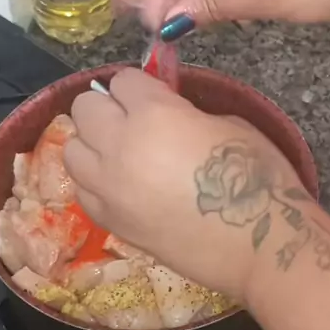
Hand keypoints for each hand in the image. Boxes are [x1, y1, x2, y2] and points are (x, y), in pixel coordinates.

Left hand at [64, 68, 306, 301]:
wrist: (259, 248)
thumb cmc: (257, 180)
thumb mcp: (231, 126)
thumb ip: (188, 113)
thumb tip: (170, 116)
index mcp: (153, 114)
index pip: (123, 81)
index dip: (141, 86)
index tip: (155, 96)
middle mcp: (118, 146)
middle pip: (85, 109)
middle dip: (108, 108)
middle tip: (134, 122)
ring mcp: (108, 188)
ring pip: (71, 150)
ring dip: (92, 145)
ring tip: (120, 155)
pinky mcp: (109, 222)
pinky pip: (82, 190)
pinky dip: (95, 182)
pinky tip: (120, 187)